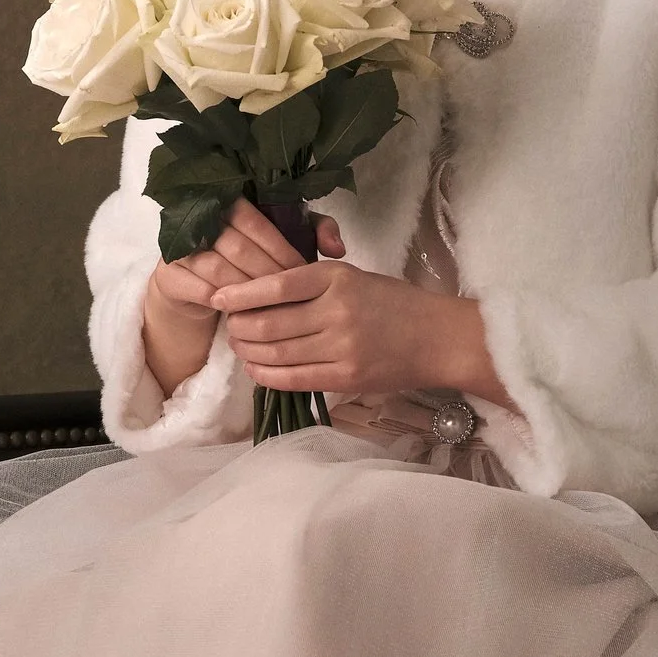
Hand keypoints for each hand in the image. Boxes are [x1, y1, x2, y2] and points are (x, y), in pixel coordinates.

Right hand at [140, 200, 309, 394]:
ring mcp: (180, 249)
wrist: (197, 288)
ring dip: (247, 291)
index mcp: (226, 204)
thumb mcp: (282, 242)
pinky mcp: (169, 276)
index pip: (253, 219)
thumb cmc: (248, 261)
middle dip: (268, 272)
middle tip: (291, 295)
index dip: (279, 246)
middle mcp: (198, 221)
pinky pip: (199, 290)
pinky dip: (223, 302)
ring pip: (218, 268)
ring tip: (270, 307)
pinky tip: (242, 314)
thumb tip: (339, 249)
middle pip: (237, 245)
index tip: (302, 270)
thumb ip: (314, 233)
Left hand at [209, 222, 506, 408]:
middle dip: (240, 327)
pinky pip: (294, 379)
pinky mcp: (345, 377)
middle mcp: (337, 311)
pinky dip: (268, 375)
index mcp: (338, 278)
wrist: (438, 338)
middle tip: (229, 326)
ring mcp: (341, 347)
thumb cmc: (395, 304)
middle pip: (270, 322)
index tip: (219, 298)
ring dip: (250, 351)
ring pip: (277, 352)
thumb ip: (314, 283)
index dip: (242, 294)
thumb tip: (263, 294)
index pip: (277, 285)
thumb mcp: (356, 277)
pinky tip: (256, 369)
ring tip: (240, 346)